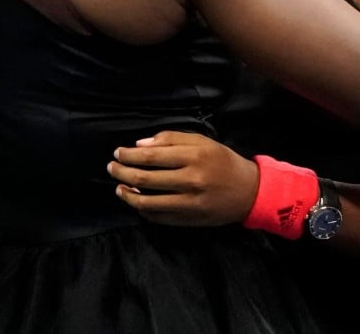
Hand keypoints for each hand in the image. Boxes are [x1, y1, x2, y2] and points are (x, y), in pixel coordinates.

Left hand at [107, 131, 258, 225]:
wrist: (248, 191)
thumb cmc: (222, 161)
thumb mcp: (202, 141)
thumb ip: (171, 139)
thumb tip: (140, 145)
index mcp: (194, 156)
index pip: (152, 156)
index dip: (130, 155)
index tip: (118, 153)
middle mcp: (191, 180)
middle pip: (146, 178)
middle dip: (123, 172)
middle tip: (111, 168)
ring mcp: (189, 203)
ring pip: (148, 202)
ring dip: (128, 194)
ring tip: (119, 188)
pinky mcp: (189, 220)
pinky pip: (159, 217)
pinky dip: (143, 210)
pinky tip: (136, 201)